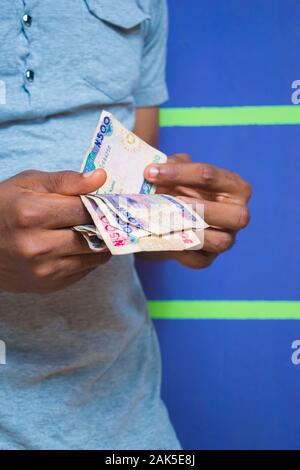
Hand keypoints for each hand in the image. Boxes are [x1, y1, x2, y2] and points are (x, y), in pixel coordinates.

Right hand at [0, 169, 110, 292]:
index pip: (85, 209)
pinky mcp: (50, 284)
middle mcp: (38, 246)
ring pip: (95, 255)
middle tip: (103, 215)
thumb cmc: (4, 207)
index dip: (99, 203)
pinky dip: (88, 257)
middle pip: (93, 234)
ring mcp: (44, 269)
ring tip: (91, 229)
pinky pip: (86, 270)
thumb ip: (66, 180)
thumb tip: (100, 177)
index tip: (104, 200)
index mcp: (32, 214)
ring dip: (100, 241)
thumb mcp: (29, 184)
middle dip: (103, 223)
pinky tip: (77, 245)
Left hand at [144, 154, 251, 268]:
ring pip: (220, 242)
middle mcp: (238, 214)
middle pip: (234, 215)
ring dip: (191, 232)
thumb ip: (172, 165)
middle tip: (168, 203)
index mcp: (235, 187)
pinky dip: (181, 251)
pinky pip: (200, 260)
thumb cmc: (180, 186)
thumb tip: (156, 170)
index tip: (149, 173)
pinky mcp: (209, 258)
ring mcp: (227, 239)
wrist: (171, 214)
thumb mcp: (177, 169)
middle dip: (199, 208)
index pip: (209, 177)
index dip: (178, 173)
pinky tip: (163, 239)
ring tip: (164, 222)